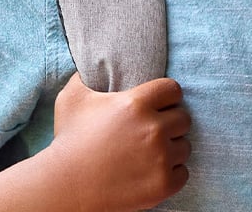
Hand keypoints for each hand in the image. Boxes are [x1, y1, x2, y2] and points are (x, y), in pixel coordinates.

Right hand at [46, 73, 190, 210]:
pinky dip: (170, 173)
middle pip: (183, 118)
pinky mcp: (163, 184)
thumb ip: (84, 76)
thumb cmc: (69, 140)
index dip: (166, 96)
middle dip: (170, 122)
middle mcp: (153, 129)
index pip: (173, 90)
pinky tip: (152, 171)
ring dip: (171, 149)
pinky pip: (183, 173)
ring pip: (184, 147)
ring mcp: (161, 158)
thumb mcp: (71, 99)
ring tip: (149, 153)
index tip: (158, 104)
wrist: (67, 185)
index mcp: (136, 103)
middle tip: (152, 131)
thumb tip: (89, 66)